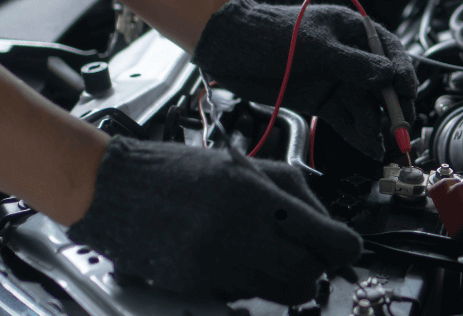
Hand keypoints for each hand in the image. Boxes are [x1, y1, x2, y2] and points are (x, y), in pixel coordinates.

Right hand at [67, 136, 360, 305]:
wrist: (116, 189)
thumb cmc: (184, 172)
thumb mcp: (250, 168)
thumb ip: (298, 197)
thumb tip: (335, 233)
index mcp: (257, 194)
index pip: (328, 239)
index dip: (345, 248)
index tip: (346, 248)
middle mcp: (238, 231)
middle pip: (309, 273)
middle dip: (315, 266)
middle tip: (306, 252)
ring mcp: (215, 263)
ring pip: (282, 292)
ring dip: (286, 278)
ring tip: (268, 253)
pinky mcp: (196, 285)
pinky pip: (246, 295)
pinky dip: (252, 283)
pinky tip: (234, 258)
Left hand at [191, 0, 416, 158]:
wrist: (228, 48)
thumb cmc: (271, 34)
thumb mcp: (316, 47)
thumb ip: (354, 64)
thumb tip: (389, 76)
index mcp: (352, 31)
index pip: (388, 51)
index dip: (402, 72)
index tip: (408, 93)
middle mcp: (349, 56)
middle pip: (381, 83)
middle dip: (393, 107)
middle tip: (401, 129)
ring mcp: (335, 79)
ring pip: (364, 105)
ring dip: (376, 125)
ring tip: (382, 146)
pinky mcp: (320, 100)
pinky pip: (345, 118)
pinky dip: (357, 134)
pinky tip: (368, 148)